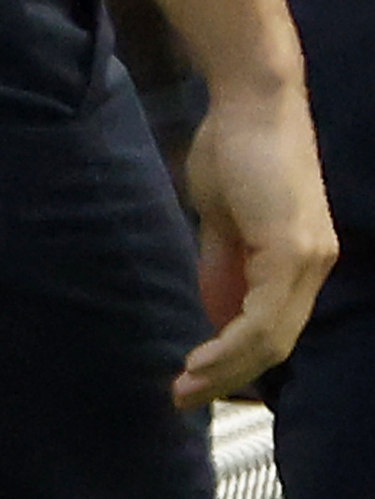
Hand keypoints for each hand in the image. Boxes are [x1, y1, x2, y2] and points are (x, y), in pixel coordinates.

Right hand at [179, 74, 334, 403]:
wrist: (251, 101)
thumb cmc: (232, 147)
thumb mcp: (221, 218)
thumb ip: (223, 264)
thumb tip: (215, 311)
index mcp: (301, 259)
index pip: (275, 328)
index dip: (236, 361)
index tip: (192, 379)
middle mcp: (315, 265)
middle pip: (278, 343)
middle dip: (229, 377)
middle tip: (183, 397)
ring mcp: (309, 258)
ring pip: (273, 337)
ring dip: (227, 368)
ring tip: (186, 385)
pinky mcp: (293, 249)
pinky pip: (265, 315)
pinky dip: (232, 343)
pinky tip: (202, 357)